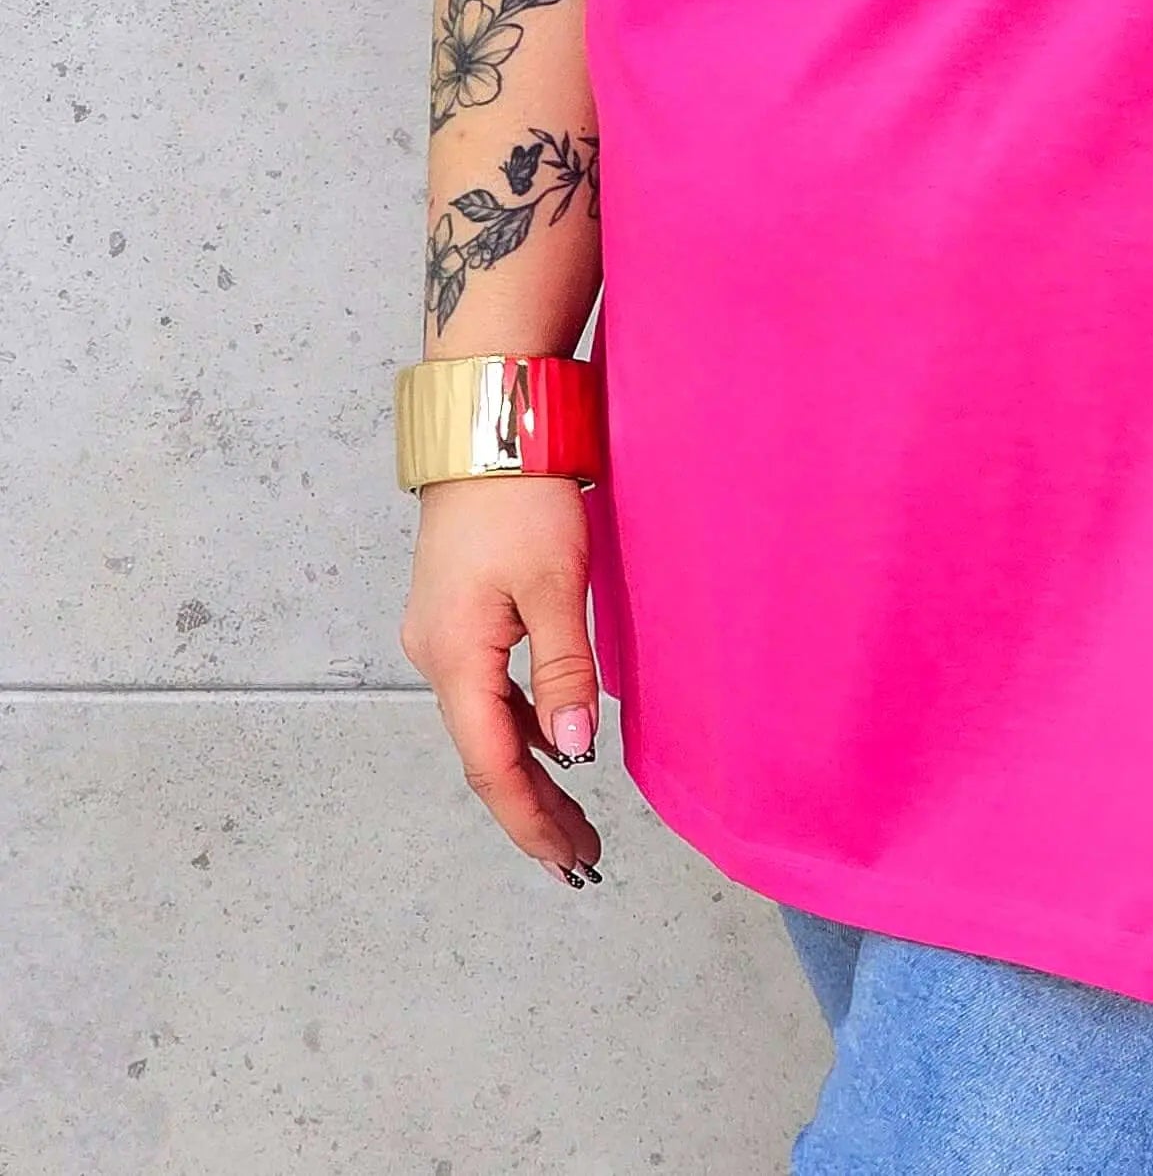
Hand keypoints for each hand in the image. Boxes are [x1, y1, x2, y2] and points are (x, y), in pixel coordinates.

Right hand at [399, 474, 604, 885]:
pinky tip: (553, 742)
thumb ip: (564, 668)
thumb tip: (575, 751)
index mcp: (454, 657)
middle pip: (486, 754)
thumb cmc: (520, 494)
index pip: (493, 765)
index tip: (569, 861)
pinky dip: (520, 727)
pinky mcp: (457, 614)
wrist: (487, 424)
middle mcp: (436, 655)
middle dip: (532, 809)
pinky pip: (488, 690)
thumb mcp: (555, 582)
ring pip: (486, 725)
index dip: (531, 819)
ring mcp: (443, 635)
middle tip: (582, 859)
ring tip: (572, 819)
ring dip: (528, 773)